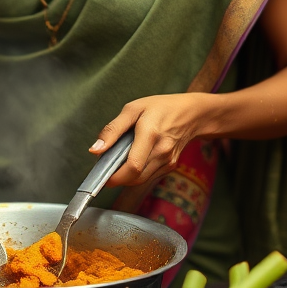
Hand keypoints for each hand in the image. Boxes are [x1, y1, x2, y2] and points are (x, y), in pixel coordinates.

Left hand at [95, 93, 210, 187]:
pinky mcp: (170, 166)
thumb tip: (95, 150)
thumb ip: (112, 130)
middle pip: (135, 177)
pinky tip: (132, 158)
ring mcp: (168, 161)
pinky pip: (149, 176)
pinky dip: (137, 173)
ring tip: (118, 160)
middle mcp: (161, 152)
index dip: (115, 176)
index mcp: (150, 134)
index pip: (133, 166)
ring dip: (126, 176)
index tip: (102, 175)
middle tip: (106, 165)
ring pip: (141, 180)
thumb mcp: (132, 109)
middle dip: (117, 177)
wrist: (191, 114)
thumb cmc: (159, 107)